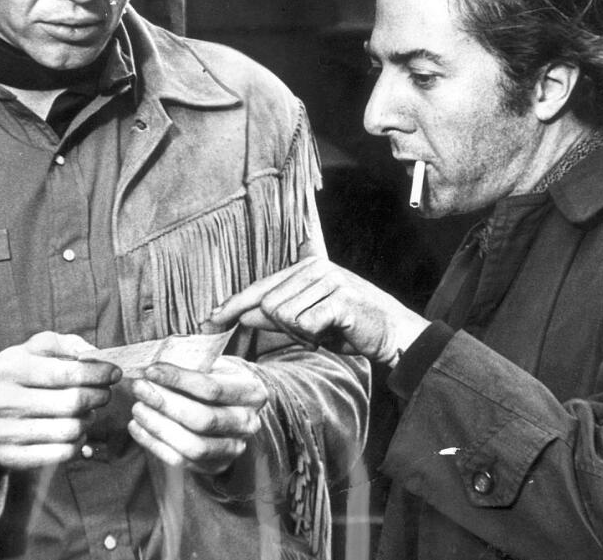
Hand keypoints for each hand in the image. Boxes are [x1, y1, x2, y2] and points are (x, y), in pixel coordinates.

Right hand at [0, 331, 120, 480]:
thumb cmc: (17, 377)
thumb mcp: (34, 350)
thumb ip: (66, 345)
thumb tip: (96, 355)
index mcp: (9, 367)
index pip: (66, 372)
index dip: (97, 373)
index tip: (114, 373)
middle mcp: (2, 399)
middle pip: (72, 403)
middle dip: (98, 396)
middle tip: (105, 393)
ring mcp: (3, 432)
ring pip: (69, 430)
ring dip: (89, 420)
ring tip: (89, 412)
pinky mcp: (9, 457)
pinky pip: (60, 454)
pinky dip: (77, 443)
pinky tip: (77, 431)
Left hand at [128, 357, 267, 476]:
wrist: (237, 406)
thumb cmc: (220, 378)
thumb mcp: (215, 364)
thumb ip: (190, 365)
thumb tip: (152, 368)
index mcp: (251, 392)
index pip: (212, 388)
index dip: (178, 380)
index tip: (151, 370)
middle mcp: (248, 423)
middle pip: (203, 419)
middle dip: (166, 404)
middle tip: (140, 389)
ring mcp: (234, 448)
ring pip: (193, 446)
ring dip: (159, 427)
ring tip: (137, 408)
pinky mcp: (216, 465)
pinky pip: (181, 461)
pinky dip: (154, 445)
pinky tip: (137, 427)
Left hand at [203, 258, 428, 365]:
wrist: (393, 333)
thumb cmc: (348, 326)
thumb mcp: (307, 319)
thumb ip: (277, 314)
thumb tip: (241, 314)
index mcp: (305, 267)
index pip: (260, 287)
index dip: (234, 304)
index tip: (210, 319)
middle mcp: (315, 267)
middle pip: (269, 304)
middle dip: (283, 327)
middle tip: (314, 331)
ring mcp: (329, 279)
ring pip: (284, 315)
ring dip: (301, 333)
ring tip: (325, 329)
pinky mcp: (340, 298)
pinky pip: (305, 323)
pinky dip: (315, 335)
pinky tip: (333, 331)